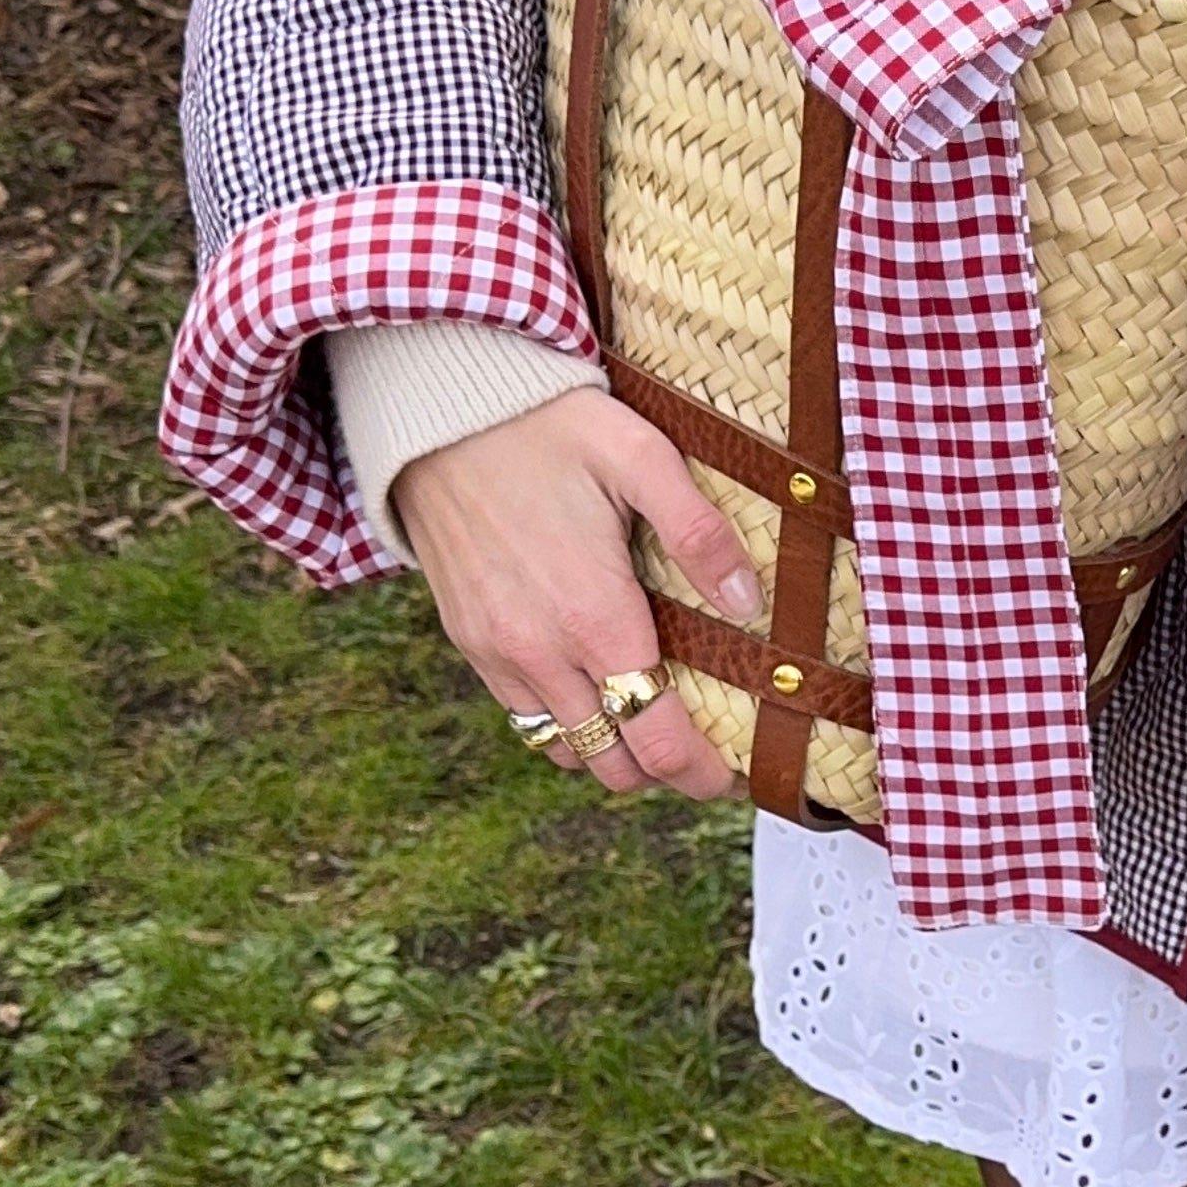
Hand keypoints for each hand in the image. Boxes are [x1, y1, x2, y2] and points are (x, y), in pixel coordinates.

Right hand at [392, 392, 751, 800]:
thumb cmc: (548, 426)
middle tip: (704, 750)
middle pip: (612, 763)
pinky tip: (598, 688)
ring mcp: (495, 652)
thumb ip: (699, 532)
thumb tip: (748, 601)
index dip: (700, 771)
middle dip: (663, 770)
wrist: (439, 410)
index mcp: (592, 616)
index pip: (655, 738)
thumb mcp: (640, 456)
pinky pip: (523, 715)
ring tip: (654, 720)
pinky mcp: (467, 641)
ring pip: (564, 748)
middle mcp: (539, 650)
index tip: (733, 775)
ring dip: (612, 750)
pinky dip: (567, 721)